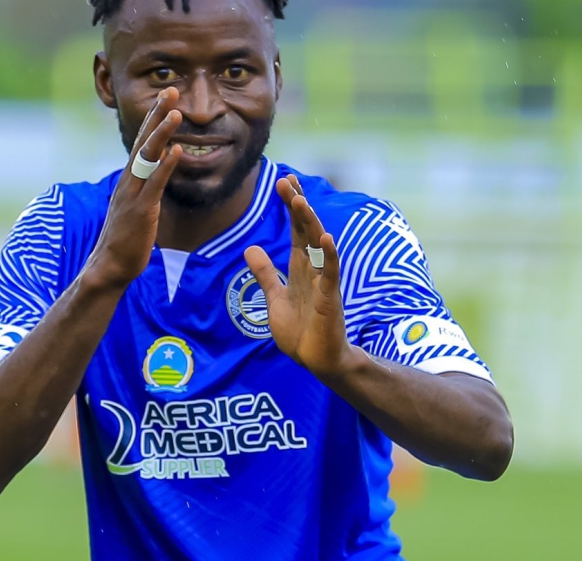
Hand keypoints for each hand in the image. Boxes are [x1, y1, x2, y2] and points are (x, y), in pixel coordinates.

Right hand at [83, 88, 183, 289]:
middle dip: (156, 115)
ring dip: (162, 133)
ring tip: (175, 112)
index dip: (153, 118)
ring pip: (147, 157)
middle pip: (143, 141)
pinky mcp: (141, 211)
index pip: (141, 142)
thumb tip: (160, 171)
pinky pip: (154, 184)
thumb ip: (147, 186)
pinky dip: (165, 166)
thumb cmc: (126, 238)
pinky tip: (177, 151)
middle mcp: (129, 181)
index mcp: (129, 179)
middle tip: (169, 90)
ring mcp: (133, 195)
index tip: (165, 96)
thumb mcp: (137, 205)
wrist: (110, 265)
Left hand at [243, 175, 357, 378]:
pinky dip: (329, 256)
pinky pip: (331, 273)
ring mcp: (323, 282)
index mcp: (300, 268)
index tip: (284, 182)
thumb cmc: (299, 331)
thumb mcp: (275, 298)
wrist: (315, 360)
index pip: (296, 230)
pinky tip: (327, 238)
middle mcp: (313, 269)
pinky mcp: (330, 298)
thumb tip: (250, 248)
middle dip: (297, 205)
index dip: (291, 206)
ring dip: (309, 223)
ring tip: (299, 201)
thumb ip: (265, 274)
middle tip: (286, 181)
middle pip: (306, 230)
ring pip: (318, 245)